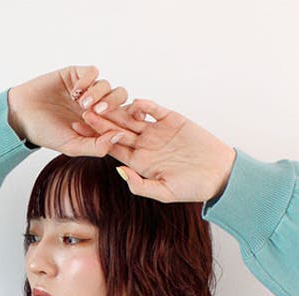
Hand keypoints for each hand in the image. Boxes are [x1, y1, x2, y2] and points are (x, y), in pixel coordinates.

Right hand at [7, 65, 130, 156]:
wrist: (21, 115)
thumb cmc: (46, 134)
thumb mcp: (73, 146)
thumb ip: (98, 146)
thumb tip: (121, 136)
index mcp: (99, 124)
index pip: (122, 118)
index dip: (125, 119)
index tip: (118, 122)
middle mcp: (96, 106)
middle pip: (120, 97)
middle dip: (113, 104)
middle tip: (98, 111)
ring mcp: (87, 89)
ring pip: (107, 85)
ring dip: (97, 93)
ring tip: (81, 104)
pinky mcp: (76, 75)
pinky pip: (93, 72)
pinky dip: (87, 80)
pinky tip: (74, 91)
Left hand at [74, 97, 237, 202]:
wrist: (219, 174)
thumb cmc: (193, 188)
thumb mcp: (165, 192)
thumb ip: (140, 184)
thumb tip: (119, 170)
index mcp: (139, 162)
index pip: (112, 148)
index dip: (96, 139)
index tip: (79, 131)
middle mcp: (145, 144)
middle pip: (118, 129)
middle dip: (100, 120)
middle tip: (81, 109)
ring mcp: (157, 130)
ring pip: (132, 116)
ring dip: (117, 109)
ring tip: (100, 100)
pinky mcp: (172, 119)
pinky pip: (154, 109)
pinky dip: (144, 105)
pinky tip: (132, 102)